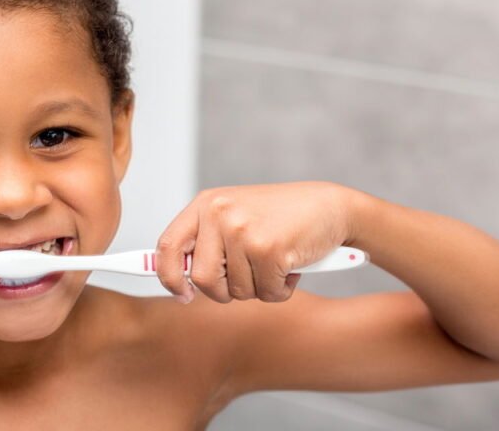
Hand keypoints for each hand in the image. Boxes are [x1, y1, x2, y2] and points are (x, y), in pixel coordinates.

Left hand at [156, 182, 352, 303]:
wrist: (331, 207)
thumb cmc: (281, 218)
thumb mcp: (234, 217)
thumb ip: (206, 243)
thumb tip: (179, 281)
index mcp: (205, 205)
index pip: (168, 246)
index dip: (169, 277)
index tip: (182, 294)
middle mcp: (219, 214)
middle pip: (202, 279)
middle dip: (225, 291)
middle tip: (248, 277)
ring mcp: (243, 231)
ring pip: (237, 291)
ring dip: (259, 288)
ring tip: (274, 263)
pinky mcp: (270, 249)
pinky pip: (268, 294)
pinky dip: (282, 290)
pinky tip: (291, 267)